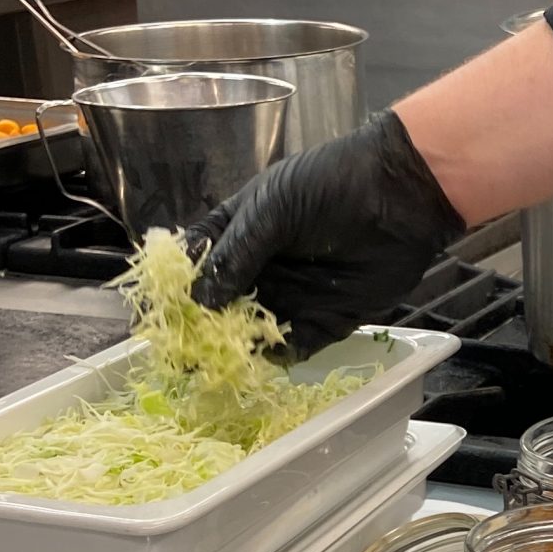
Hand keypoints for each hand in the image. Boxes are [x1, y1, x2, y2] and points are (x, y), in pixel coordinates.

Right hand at [191, 110, 463, 355]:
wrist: (398, 195)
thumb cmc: (330, 186)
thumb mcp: (271, 211)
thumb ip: (236, 254)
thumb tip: (200, 300)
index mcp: (239, 231)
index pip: (196, 262)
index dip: (174, 287)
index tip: (155, 314)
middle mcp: (261, 268)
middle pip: (220, 306)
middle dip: (201, 329)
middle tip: (181, 354)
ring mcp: (292, 295)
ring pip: (253, 331)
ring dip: (236, 348)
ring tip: (216, 365)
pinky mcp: (326, 319)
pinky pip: (294, 346)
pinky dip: (278, 357)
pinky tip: (262, 362)